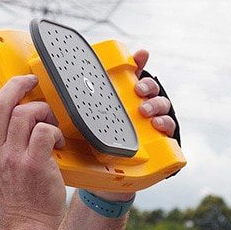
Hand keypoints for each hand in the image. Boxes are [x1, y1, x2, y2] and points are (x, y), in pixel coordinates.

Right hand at [0, 65, 66, 228]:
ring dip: (43, 110)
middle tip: (32, 81)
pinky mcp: (34, 164)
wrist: (26, 225)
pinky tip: (57, 141)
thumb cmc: (18, 198)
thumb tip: (11, 122)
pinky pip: (43, 131)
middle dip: (17, 85)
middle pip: (1, 105)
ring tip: (50, 121)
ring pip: (25, 114)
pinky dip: (53, 130)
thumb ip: (0, 146)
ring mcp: (14, 158)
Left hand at [90, 49, 175, 201]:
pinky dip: (167, 126)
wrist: (106, 175)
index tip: (141, 54)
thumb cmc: (98, 143)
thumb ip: (79, 106)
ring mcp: (151, 124)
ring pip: (162, 107)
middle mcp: (140, 108)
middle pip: (152, 89)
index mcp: (125, 99)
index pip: (135, 75)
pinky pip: (169, 131)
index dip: (140, 61)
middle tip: (138, 91)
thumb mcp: (86, 122)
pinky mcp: (158, 141)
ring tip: (145, 112)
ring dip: (156, 105)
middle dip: (148, 86)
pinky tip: (158, 126)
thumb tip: (61, 85)